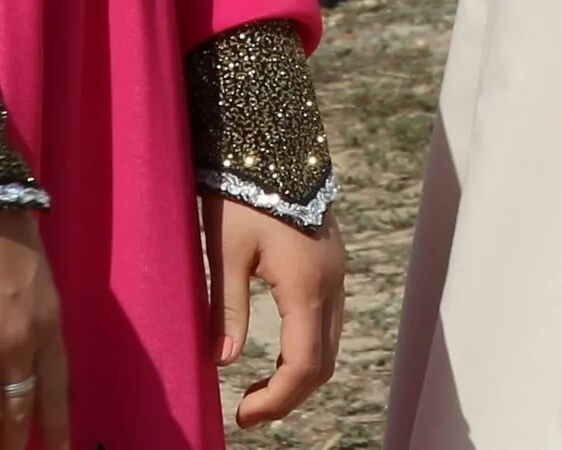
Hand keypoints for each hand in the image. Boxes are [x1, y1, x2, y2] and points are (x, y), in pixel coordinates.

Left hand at [204, 192, 344, 426]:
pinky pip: (329, 321)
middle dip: (290, 395)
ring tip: (260, 388)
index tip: (242, 416)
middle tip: (248, 411)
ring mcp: (337, 272)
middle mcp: (331, 282)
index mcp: (306, 285)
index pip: (303, 365)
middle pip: (325, 362)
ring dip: (301, 375)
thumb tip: (225, 362)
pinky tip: (278, 352)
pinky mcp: (332, 263)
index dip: (276, 400)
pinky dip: (308, 350)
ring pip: (331, 343)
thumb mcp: (225, 252)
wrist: (271, 146)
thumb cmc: (242, 195)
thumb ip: (228, 309)